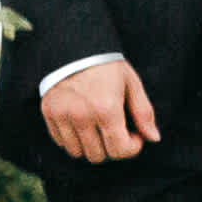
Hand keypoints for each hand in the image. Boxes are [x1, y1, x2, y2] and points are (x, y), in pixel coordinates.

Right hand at [39, 56, 157, 163]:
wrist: (74, 46)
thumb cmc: (107, 65)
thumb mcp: (132, 84)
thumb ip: (144, 113)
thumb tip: (153, 138)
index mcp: (106, 109)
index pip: (120, 150)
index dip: (132, 147)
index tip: (134, 135)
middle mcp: (81, 115)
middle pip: (98, 155)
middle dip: (112, 147)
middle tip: (116, 131)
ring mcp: (62, 115)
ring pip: (78, 152)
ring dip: (91, 146)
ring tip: (99, 130)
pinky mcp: (48, 112)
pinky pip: (61, 141)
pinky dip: (73, 139)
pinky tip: (83, 125)